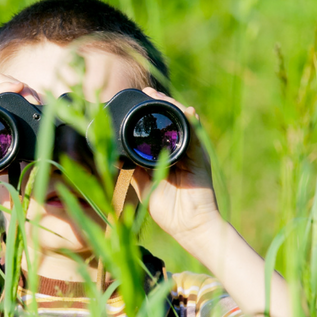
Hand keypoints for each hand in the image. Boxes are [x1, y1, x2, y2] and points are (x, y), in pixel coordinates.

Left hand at [130, 87, 221, 241]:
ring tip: (161, 96)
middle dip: (160, 104)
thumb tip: (115, 154)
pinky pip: (196, 136)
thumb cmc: (167, 208)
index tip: (137, 100)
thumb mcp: (143, 183)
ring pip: (183, 123)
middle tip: (148, 91)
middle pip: (171, 121)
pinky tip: (186, 111)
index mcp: (165, 155)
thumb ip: (133, 167)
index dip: (148, 114)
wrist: (188, 225)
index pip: (157, 129)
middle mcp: (179, 150)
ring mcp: (191, 152)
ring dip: (173, 107)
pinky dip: (192, 122)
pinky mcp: (201, 158)